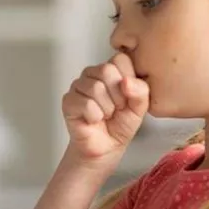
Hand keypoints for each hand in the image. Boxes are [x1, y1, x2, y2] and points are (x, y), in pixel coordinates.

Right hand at [61, 53, 149, 169]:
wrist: (106, 148)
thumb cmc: (120, 126)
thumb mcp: (140, 107)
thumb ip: (141, 91)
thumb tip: (127, 81)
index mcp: (111, 70)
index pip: (120, 60)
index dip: (127, 81)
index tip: (127, 97)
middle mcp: (93, 74)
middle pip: (106, 70)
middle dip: (117, 96)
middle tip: (116, 108)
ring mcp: (78, 86)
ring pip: (96, 87)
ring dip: (106, 108)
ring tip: (105, 115)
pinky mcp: (68, 101)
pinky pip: (85, 103)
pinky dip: (95, 116)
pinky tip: (93, 120)